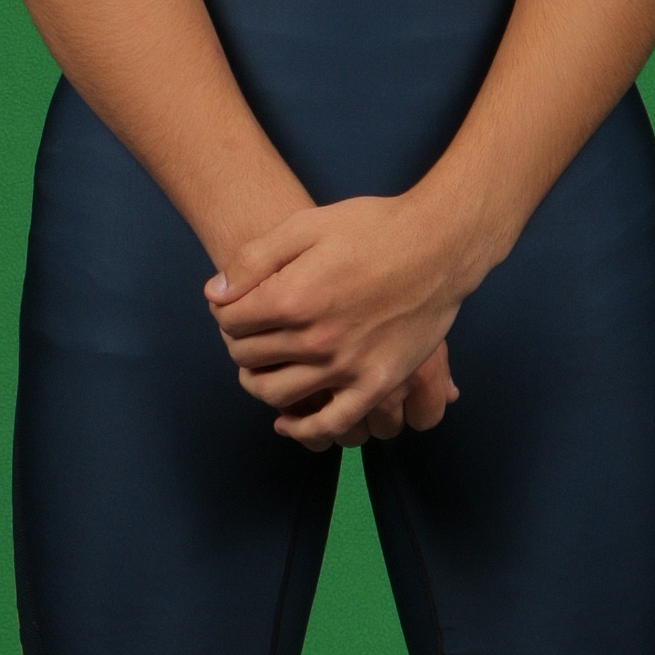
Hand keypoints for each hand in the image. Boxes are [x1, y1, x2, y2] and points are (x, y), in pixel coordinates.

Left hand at [205, 194, 479, 449]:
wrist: (439, 245)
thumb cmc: (373, 228)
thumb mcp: (307, 225)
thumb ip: (255, 260)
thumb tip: (214, 294)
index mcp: (294, 297)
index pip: (230, 322)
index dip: (225, 312)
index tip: (235, 305)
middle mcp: (316, 339)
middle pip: (249, 356)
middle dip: (239, 342)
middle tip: (250, 331)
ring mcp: (347, 367)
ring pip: (276, 393)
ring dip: (258, 381)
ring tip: (262, 367)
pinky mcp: (376, 384)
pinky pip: (329, 424)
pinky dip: (302, 429)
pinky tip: (288, 420)